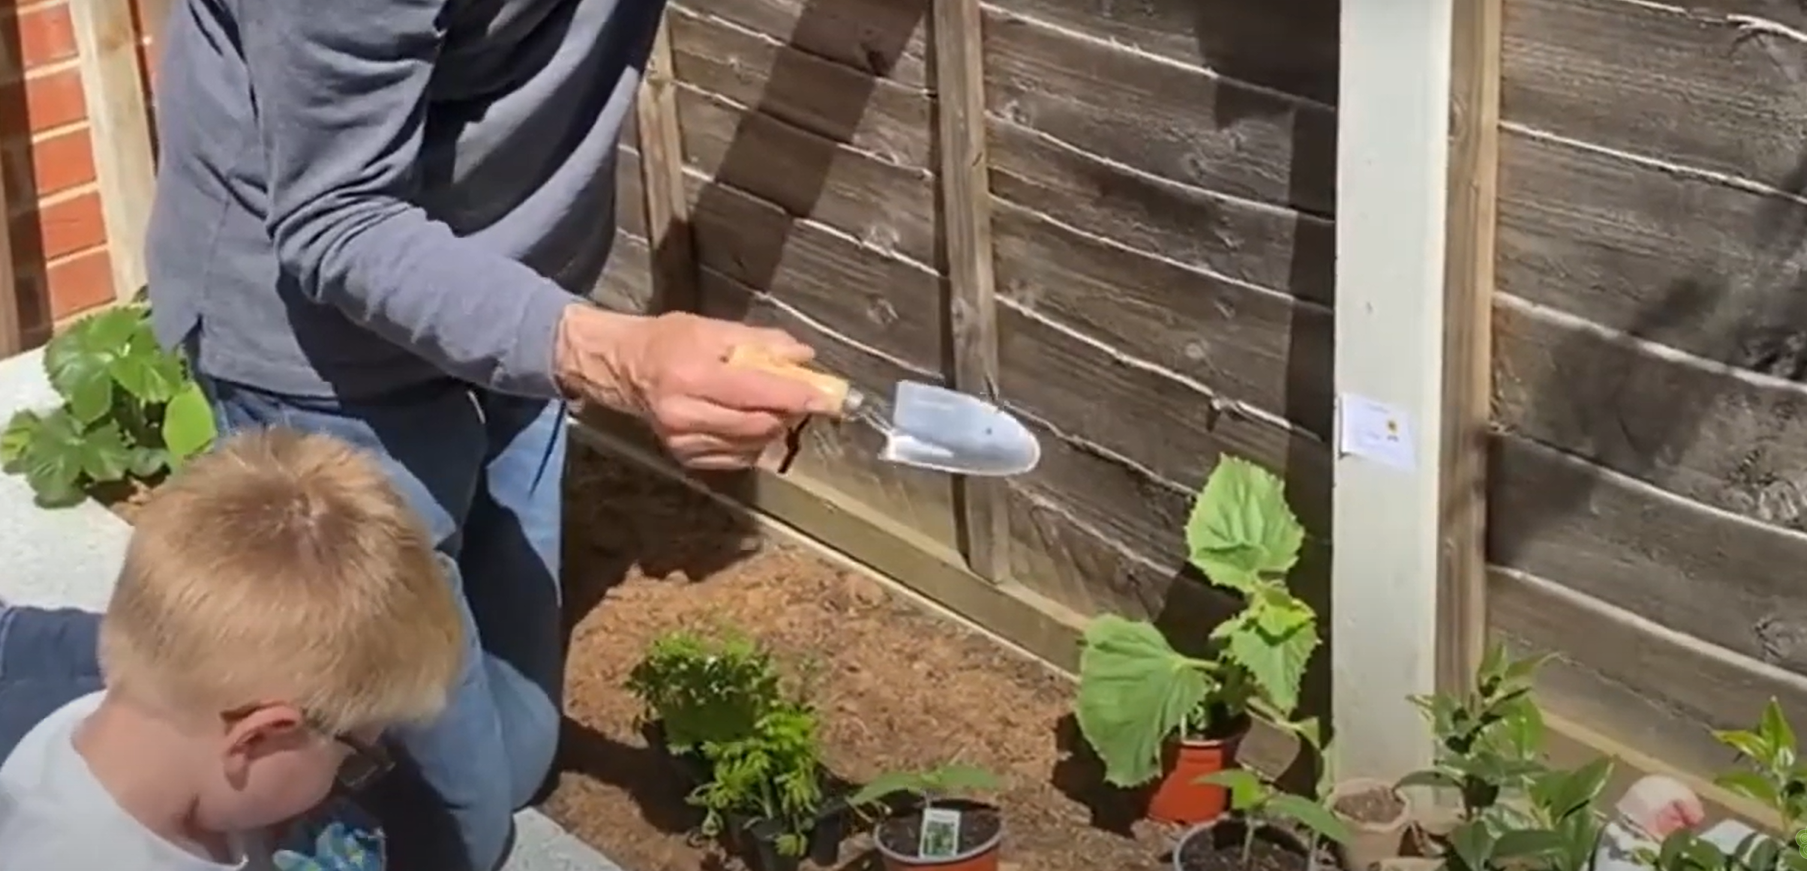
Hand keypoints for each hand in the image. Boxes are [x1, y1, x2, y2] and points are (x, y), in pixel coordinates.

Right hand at [554, 306, 835, 468]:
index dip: (796, 395)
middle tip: (802, 396)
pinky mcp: (686, 459)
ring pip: (752, 445)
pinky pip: (737, 458)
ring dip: (773, 426)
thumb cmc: (669, 342)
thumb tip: (805, 356)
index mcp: (692, 375)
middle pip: (758, 424)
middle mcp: (685, 414)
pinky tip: (748, 421)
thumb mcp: (713, 328)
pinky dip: (753, 441)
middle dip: (789, 412)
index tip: (828, 397)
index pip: (756, 391)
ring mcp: (684, 442)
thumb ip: (761, 341)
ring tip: (772, 404)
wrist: (624, 369)